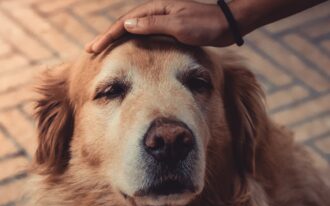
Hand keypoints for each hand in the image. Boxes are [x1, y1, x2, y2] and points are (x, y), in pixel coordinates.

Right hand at [85, 0, 236, 52]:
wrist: (226, 25)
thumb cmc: (205, 25)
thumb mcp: (179, 25)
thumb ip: (153, 25)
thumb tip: (127, 25)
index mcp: (155, 9)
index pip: (125, 23)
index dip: (108, 36)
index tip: (94, 48)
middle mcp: (155, 12)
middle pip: (125, 25)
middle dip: (107, 37)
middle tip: (91, 49)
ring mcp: (161, 20)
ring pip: (133, 30)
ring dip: (117, 39)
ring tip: (104, 49)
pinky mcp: (167, 28)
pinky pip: (144, 35)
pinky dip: (132, 42)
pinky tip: (128, 48)